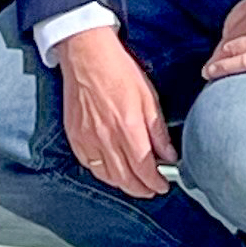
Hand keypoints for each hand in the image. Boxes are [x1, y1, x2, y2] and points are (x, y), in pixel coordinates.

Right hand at [50, 25, 174, 199]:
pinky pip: (90, 166)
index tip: (162, 186)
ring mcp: (88, 139)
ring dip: (123, 184)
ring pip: (107, 176)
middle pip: (126, 179)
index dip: (155, 183)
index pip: (144, 169)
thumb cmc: (118, 71)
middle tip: (151, 190)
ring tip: (135, 183)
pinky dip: (103, 173)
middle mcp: (107, 138)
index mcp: (129, 128)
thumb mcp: (149, 98)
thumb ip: (158, 132)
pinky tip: (112, 171)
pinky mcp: (75, 137)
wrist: (87, 56)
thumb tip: (169, 155)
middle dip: (141, 189)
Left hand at [203, 0, 245, 79]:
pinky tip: (214, 72)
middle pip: (234, 31)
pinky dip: (226, 67)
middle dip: (224, 47)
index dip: (232, 31)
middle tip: (216, 61)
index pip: (240, 14)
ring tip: (211, 70)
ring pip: (234, 45)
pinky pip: (244, 60)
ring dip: (219, 59)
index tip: (228, 42)